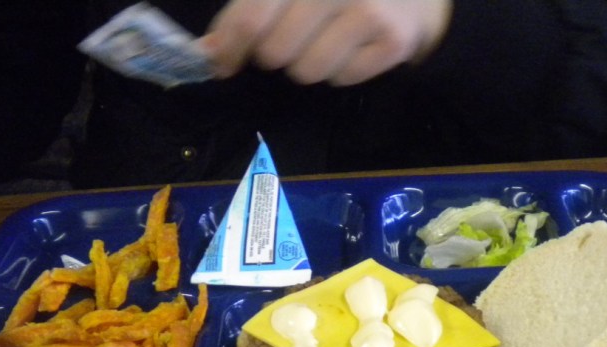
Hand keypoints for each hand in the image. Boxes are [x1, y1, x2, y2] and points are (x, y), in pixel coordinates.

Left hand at [199, 0, 451, 85]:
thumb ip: (249, 7)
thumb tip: (212, 52)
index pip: (252, 16)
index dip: (229, 45)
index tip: (220, 61)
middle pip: (276, 52)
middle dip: (276, 53)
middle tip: (293, 38)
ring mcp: (369, 10)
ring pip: (306, 71)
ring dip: (308, 63)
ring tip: (326, 38)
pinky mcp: (394, 40)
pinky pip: (342, 78)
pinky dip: (341, 69)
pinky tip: (354, 43)